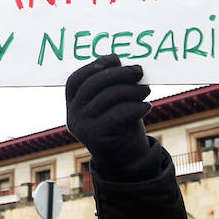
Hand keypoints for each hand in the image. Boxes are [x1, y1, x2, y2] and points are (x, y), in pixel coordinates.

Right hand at [64, 55, 150, 172]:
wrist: (124, 159)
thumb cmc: (120, 123)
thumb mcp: (111, 103)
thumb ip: (111, 86)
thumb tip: (126, 63)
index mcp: (73, 104)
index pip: (75, 80)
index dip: (94, 66)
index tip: (115, 58)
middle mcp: (73, 115)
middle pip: (92, 85)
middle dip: (118, 74)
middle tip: (138, 70)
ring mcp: (83, 127)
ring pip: (107, 98)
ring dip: (131, 90)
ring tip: (146, 90)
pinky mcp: (98, 138)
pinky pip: (118, 115)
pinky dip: (135, 107)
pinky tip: (146, 106)